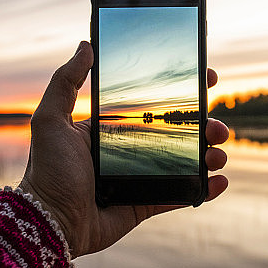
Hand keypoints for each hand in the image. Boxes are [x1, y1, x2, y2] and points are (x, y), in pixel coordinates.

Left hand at [19, 40, 228, 257]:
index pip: (151, 104)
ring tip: (218, 152)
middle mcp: (127, 151)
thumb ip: (65, 82)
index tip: (205, 78)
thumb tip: (86, 45)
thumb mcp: (50, 119)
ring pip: (185, 162)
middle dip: (203, 125)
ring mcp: (139, 179)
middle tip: (216, 124)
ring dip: (209, 155)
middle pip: (176, 132)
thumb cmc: (47, 171)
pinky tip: (220, 180)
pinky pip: (182, 194)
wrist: (50, 222)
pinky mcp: (145, 205)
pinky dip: (205, 189)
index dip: (180, 93)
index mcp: (109, 129)